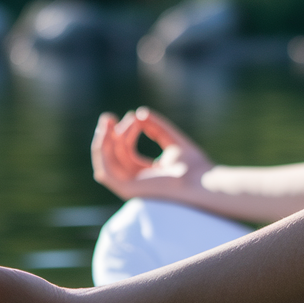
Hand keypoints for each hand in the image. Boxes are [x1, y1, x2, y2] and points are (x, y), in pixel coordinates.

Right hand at [91, 106, 214, 203]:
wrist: (200, 181)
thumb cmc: (194, 167)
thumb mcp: (172, 140)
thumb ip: (156, 128)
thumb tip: (139, 113)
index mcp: (146, 173)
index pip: (127, 151)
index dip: (126, 131)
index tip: (134, 116)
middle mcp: (136, 181)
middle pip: (114, 156)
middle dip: (109, 135)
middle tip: (108, 116)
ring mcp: (130, 187)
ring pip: (106, 163)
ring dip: (103, 141)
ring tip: (106, 121)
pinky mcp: (127, 189)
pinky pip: (105, 172)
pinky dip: (103, 153)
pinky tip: (106, 135)